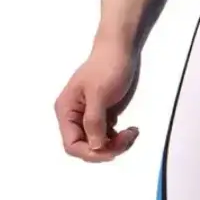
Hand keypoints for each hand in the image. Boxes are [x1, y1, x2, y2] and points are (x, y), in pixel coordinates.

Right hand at [54, 37, 140, 161]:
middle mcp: (74, 116)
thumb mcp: (99, 93)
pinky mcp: (103, 113)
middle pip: (86, 146)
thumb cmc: (107, 66)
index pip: (72, 144)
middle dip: (106, 148)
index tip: (111, 151)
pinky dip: (118, 137)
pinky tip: (130, 130)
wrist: (121, 47)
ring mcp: (89, 115)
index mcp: (66, 111)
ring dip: (115, 144)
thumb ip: (94, 121)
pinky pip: (107, 134)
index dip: (90, 152)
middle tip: (128, 138)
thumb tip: (94, 147)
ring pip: (98, 142)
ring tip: (132, 133)